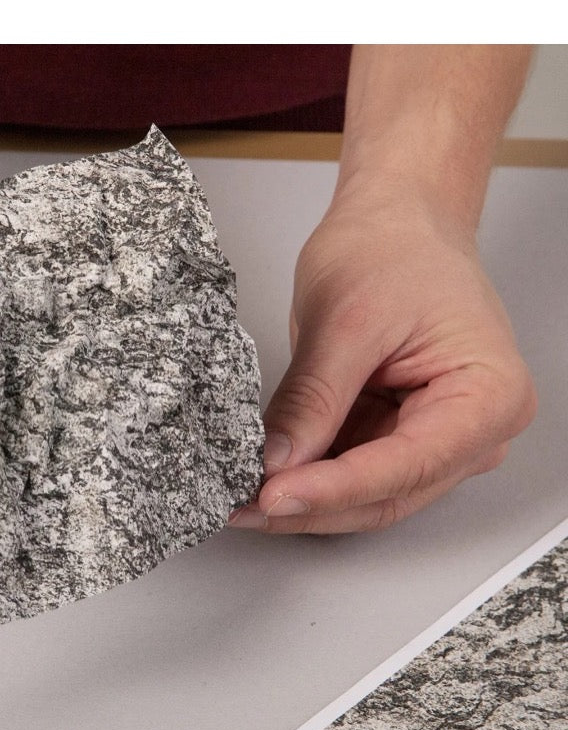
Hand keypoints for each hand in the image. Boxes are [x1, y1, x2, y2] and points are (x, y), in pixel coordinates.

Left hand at [229, 189, 536, 533]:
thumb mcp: (345, 320)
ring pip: (365, 495)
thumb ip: (313, 398)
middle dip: (312, 506)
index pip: (406, 466)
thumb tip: (277, 462)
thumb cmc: (394, 250)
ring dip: (304, 500)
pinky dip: (305, 477)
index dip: (334, 489)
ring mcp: (437, 438)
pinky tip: (261, 475)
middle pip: (388, 495)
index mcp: (489, 397)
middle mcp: (475, 431)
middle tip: (243, 507)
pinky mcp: (397, 434)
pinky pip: (349, 471)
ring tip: (240, 496)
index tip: (273, 496)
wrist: (397, 222)